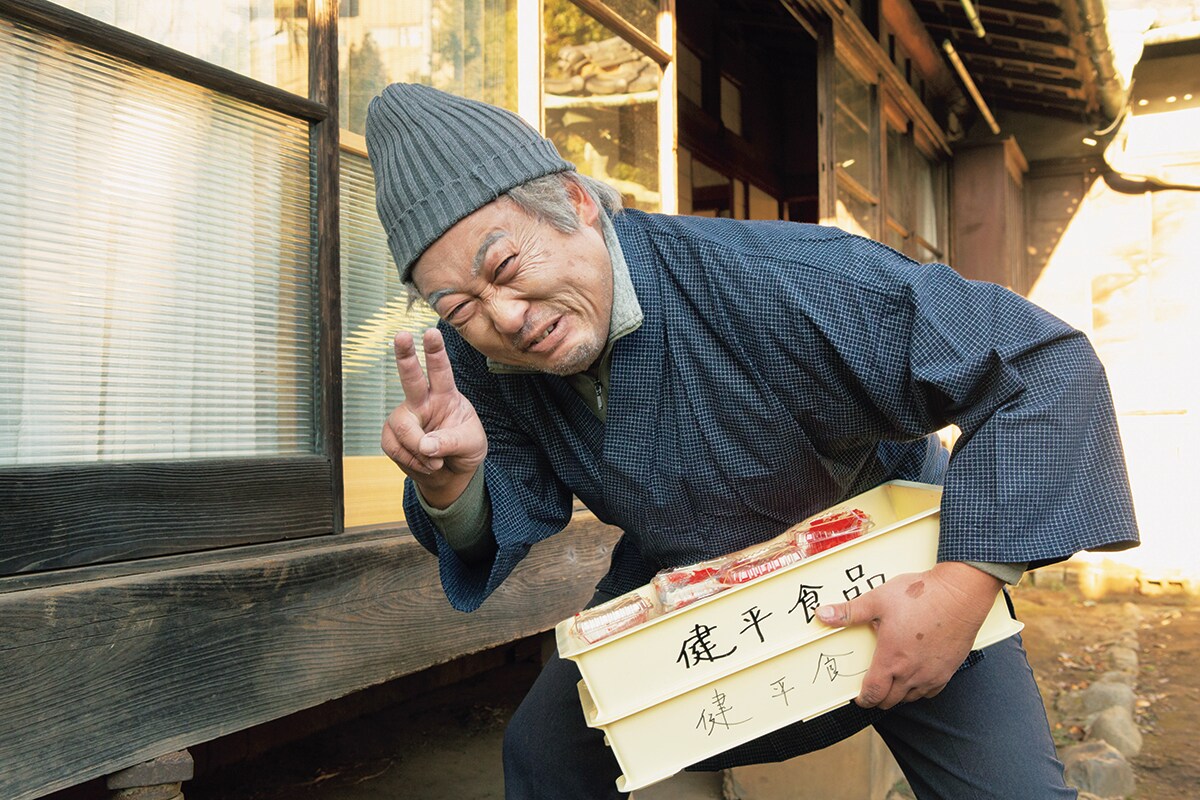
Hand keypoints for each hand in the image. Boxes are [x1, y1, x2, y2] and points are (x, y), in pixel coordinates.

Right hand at [381, 328, 486, 507]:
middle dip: (406, 356)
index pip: (441, 371)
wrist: (451, 473)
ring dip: (419, 449)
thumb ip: (451, 442)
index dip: (435, 351)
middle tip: (402, 336)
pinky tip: (425, 464)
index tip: (431, 332)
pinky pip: (395, 447)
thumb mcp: (471, 444)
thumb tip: (425, 445)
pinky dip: (413, 461)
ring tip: (437, 462)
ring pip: (402, 426)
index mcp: (446, 395)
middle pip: (411, 377)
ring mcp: (405, 417)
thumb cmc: (465, 449)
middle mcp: (423, 401)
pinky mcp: (391, 436)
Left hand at [815, 561, 1002, 708]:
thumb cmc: (921, 596)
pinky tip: (916, 676)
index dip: (863, 699)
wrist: (961, 594)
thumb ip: (849, 612)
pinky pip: (931, 691)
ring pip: (911, 697)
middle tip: (872, 687)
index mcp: (891, 659)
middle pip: (890, 700)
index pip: (873, 693)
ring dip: (898, 694)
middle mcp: (912, 673)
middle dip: (878, 698)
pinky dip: (920, 690)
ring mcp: (932, 674)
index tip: (858, 697)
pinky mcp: (949, 670)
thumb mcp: (878, 600)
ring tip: (891, 680)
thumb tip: (822, 614)